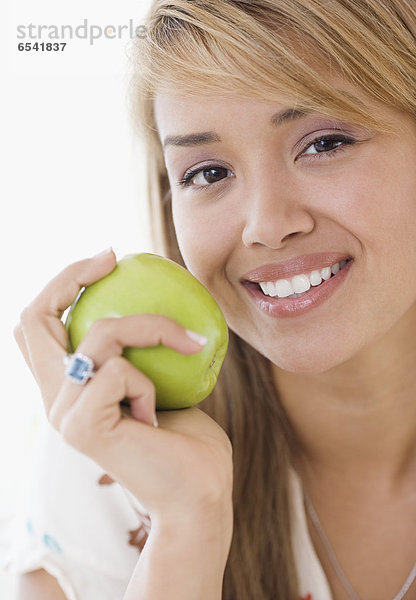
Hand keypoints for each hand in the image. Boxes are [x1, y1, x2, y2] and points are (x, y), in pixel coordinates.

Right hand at [14, 250, 232, 525]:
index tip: (107, 259)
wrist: (199, 493)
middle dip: (71, 277)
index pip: (37, 324)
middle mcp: (54, 399)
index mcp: (67, 387)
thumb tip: (147, 293)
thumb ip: (136, 349)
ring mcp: (63, 414)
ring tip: (186, 347)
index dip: (62, 283)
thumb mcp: (157, 377)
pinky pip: (119, 371)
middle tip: (111, 258)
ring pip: (98, 335)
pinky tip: (158, 413)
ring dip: (150, 328)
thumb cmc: (185, 437)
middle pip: (33, 318)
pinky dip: (150, 380)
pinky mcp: (81, 427)